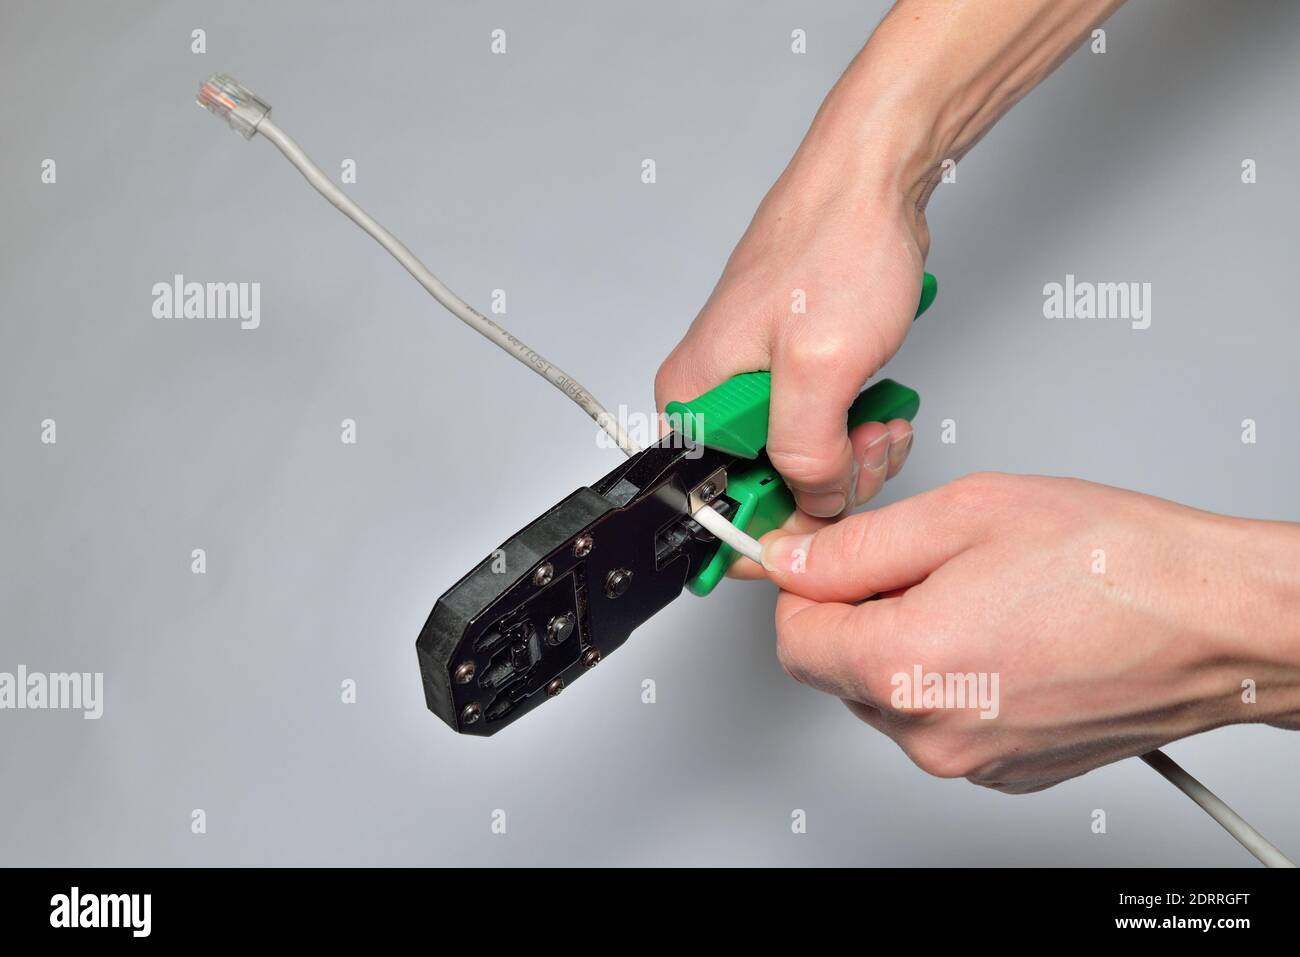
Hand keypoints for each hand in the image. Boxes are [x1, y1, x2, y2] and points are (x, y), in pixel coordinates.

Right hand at [655, 0, 1127, 518]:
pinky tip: (881, 407)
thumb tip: (815, 501)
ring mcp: (755, 378)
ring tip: (880, 419)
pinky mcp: (792, 367)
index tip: (825, 508)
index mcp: (694, 395)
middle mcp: (715, 391)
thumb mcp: (821, 368)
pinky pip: (822, 426)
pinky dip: (857, 427)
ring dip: (852, 454)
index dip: (777, 516)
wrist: (877, 180)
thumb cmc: (837, 245)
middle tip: (865, 446)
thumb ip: (807, 454)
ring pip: (801, 459)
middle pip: (763, 484)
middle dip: (828, 480)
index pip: (716, 497)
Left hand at [758, 473, 1299, 792]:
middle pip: (839, 669)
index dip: (806, 587)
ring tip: (982, 595)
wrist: (1218, 620)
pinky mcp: (1010, 770)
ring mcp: (974, 761)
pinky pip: (944, 720)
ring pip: (891, 695)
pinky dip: (954, 678)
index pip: (793, 639)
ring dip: (909, 644)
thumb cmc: (1116, 564)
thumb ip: (855, 546)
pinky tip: (1006, 634)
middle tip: (928, 564)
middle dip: (862, 612)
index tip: (833, 559)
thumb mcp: (961, 515)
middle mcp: (933, 735)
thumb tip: (792, 561)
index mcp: (907, 669)